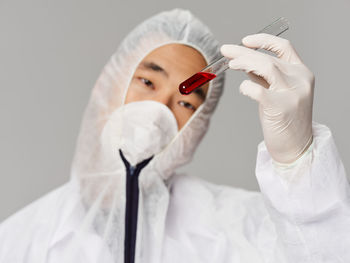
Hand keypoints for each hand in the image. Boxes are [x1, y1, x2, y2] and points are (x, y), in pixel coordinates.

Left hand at [221, 33, 313, 163]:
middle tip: (225, 51)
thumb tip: (244, 62)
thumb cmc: (284, 119)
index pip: (283, 46)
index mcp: (301, 72)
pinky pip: (258, 89)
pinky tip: (243, 89)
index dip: (263, 40)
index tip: (245, 40)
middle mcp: (300, 79)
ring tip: (230, 64)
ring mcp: (292, 92)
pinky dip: (246, 87)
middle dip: (243, 52)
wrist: (296, 146)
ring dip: (244, 62)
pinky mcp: (281, 106)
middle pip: (268, 57)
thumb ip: (265, 77)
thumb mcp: (277, 92)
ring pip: (266, 66)